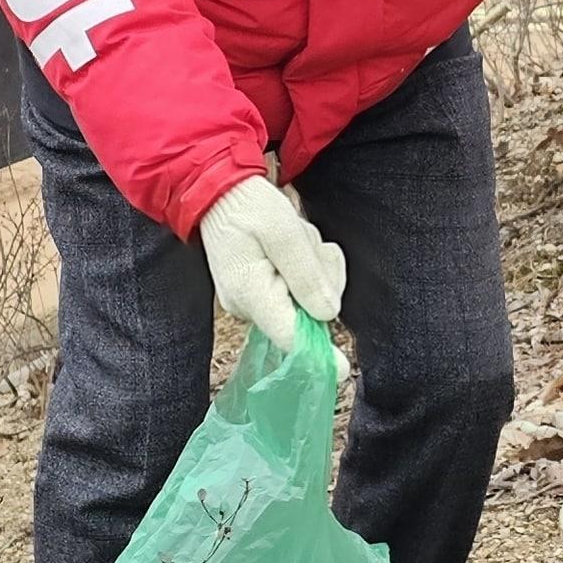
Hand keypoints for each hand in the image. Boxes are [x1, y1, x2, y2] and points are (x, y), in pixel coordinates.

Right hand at [200, 177, 349, 375]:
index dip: (318, 354)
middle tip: (309, 244)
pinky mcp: (262, 296)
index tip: (341, 370)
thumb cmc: (250, 205)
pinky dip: (308, 268)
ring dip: (316, 267)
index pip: (289, 335)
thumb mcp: (284, 230)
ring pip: (309, 300)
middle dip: (321, 278)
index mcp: (251, 293)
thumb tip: (328, 315)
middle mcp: (249, 307)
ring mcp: (254, 303)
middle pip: (307, 315)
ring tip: (296, 238)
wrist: (221, 192)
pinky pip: (300, 292)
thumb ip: (306, 273)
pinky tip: (294, 246)